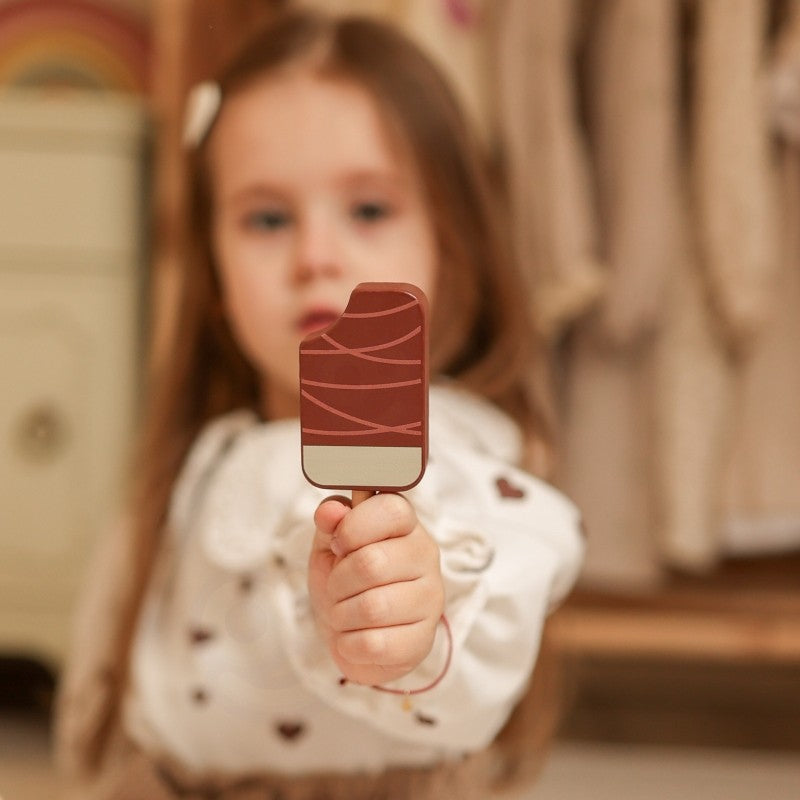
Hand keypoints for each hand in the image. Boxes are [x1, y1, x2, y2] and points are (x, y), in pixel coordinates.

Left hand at [308, 493, 443, 686]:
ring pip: (372, 608)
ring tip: (345, 613)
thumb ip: (329, 522)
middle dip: (339, 581)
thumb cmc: (344, 580)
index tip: (339, 543)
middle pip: (372, 563)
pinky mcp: (423, 640)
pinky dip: (349, 644)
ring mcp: (430, 599)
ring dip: (342, 615)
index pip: (390, 509)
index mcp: (406, 525)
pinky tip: (356, 636)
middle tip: (337, 588)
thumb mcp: (329, 545)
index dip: (352, 527)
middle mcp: (426, 556)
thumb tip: (331, 510)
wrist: (351, 633)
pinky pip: (374, 644)